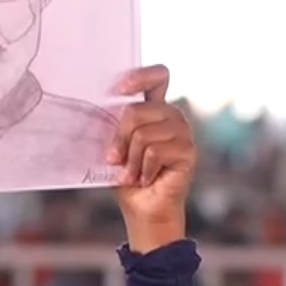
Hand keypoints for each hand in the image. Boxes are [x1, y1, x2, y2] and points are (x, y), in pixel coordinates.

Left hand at [107, 66, 194, 251]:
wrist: (142, 209)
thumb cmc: (127, 176)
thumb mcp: (115, 146)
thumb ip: (114, 126)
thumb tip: (96, 110)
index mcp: (155, 109)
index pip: (158, 76)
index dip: (141, 76)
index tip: (120, 90)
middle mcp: (172, 116)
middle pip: (139, 110)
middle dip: (119, 136)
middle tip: (114, 159)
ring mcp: (183, 133)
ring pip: (144, 134)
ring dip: (131, 159)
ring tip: (132, 173)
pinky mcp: (189, 152)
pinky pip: (155, 151)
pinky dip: (143, 169)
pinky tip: (146, 179)